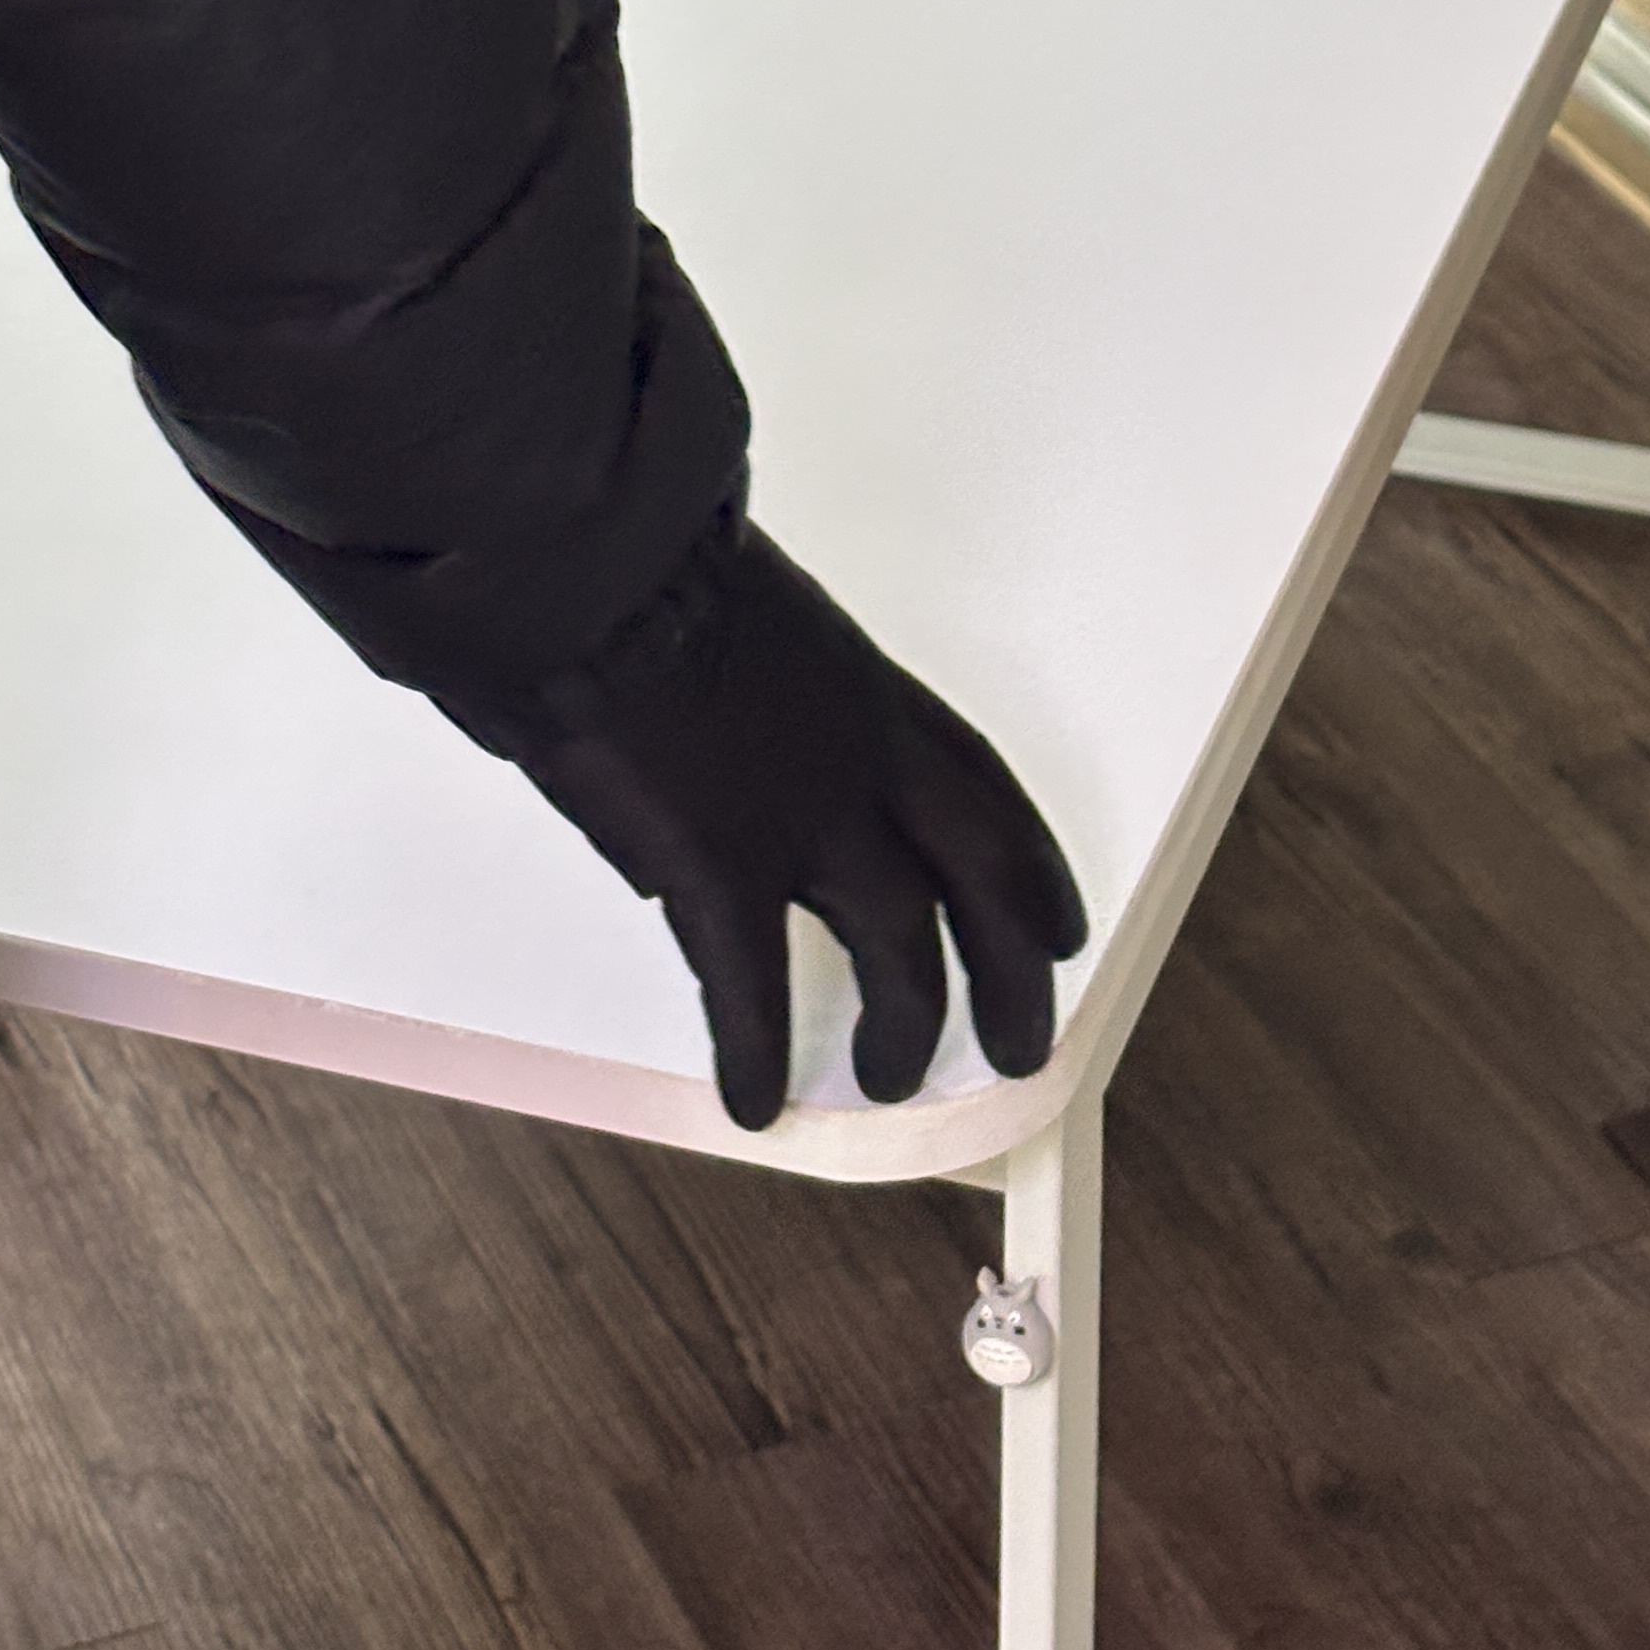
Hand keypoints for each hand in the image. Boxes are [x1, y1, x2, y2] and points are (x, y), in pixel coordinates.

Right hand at [444, 520, 1086, 1129]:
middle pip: (980, 881)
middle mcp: (862, 756)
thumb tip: (740, 747)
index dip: (1032, 866)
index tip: (1058, 924)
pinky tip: (753, 1097)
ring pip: (899, 943)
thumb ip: (773, 686)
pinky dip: (756, 1049)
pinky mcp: (717, 859)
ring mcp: (798, 812)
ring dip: (906, 1024)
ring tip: (893, 1081)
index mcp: (869, 687)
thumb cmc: (643, 558)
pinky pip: (753, 981)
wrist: (591, 553)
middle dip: (1010, 972)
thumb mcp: (751, 611)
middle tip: (1020, 1043)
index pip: (982, 787)